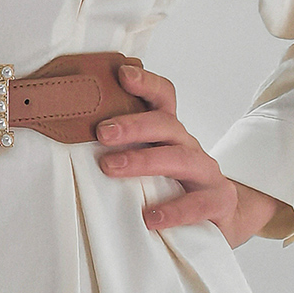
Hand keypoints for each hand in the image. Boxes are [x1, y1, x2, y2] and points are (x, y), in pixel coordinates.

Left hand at [97, 63, 283, 248]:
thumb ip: (122, 151)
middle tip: (102, 132)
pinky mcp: (217, 201)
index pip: (162, 99)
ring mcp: (206, 173)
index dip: (146, 84)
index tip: (121, 75)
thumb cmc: (175, 187)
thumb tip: (71, 147)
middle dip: (134, 125)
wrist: (222, 215)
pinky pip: (197, 204)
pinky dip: (173, 210)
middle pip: (166, 125)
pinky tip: (149, 217)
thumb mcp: (150, 164)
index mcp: (170, 134)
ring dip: (144, 161)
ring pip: (180, 158)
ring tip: (111, 167)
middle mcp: (189, 146)